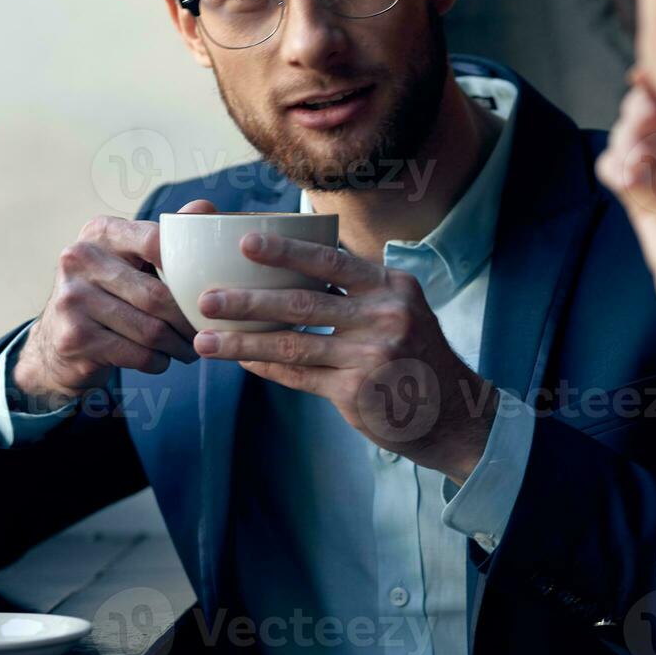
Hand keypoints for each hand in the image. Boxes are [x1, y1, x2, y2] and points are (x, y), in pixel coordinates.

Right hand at [12, 200, 213, 410]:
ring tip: (189, 348)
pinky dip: (157, 361)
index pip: (154, 240)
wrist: (56, 339)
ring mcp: (73, 299)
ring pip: (150, 330)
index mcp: (101, 232)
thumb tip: (206, 208)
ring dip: (178, 345)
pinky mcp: (74, 337)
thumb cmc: (108, 291)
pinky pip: (136, 354)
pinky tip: (162, 359)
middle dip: (188, 319)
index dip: (187, 263)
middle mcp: (80, 259)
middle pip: (157, 295)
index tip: (209, 285)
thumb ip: (166, 235)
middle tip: (205, 330)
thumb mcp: (129, 257)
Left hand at [193, 234, 497, 484]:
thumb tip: (298, 262)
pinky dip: (266, 367)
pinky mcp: (356, 392)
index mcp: (391, 286)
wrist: (451, 413)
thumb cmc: (415, 353)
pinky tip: (241, 360)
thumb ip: (358, 288)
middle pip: (302, 303)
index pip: (331, 262)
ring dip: (242, 342)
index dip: (286, 251)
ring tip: (204, 339)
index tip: (245, 242)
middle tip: (206, 297)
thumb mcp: (401, 308)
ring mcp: (370, 356)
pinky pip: (299, 376)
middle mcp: (384, 316)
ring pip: (292, 344)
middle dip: (248, 301)